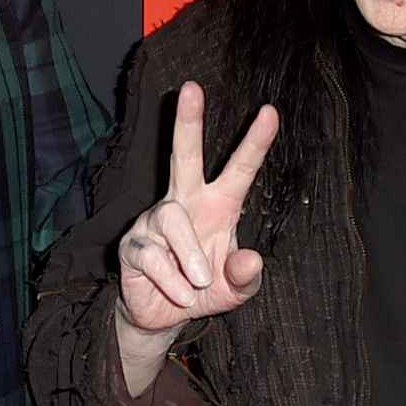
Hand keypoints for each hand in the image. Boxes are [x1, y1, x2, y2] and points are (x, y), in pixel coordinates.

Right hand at [112, 84, 279, 390]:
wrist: (165, 318)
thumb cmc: (206, 290)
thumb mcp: (236, 290)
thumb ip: (247, 276)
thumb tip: (252, 258)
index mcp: (218, 206)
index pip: (239, 170)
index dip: (255, 142)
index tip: (271, 112)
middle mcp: (185, 202)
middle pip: (183, 155)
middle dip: (188, 122)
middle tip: (192, 87)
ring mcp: (154, 220)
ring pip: (172, 219)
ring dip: (191, 255)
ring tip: (199, 284)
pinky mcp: (133, 245)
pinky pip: (154, 257)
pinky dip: (174, 283)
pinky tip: (180, 294)